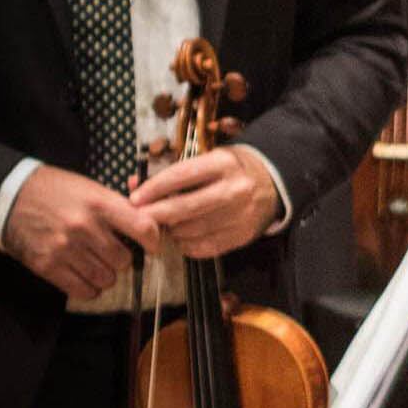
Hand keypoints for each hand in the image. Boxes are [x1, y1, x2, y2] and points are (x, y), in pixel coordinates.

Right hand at [1, 165, 159, 300]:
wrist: (10, 196)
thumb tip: (150, 226)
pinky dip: (89, 288)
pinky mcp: (47, 265)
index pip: (144, 228)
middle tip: (113, 253)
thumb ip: (119, 208)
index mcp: (99, 204)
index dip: (153, 241)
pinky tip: (85, 277)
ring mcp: (64, 248)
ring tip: (97, 264)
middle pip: (124, 260)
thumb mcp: (91, 188)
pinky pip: (83, 291)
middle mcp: (84, 227)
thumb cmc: (56, 191)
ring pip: (106, 278)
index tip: (151, 246)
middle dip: (123, 260)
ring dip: (106, 275)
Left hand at [130, 146, 279, 258]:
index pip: (181, 176)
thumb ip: (172, 173)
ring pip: (192, 230)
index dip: (154, 189)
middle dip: (156, 215)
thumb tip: (134, 184)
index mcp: (224, 164)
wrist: (274, 182)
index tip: (134, 200)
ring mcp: (241, 214)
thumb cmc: (231, 169)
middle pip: (185, 207)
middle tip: (140, 219)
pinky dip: (187, 245)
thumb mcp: (207, 160)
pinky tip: (183, 237)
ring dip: (172, 231)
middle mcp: (235, 189)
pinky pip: (205, 247)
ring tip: (166, 225)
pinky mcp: (243, 235)